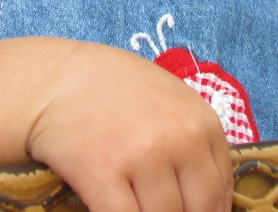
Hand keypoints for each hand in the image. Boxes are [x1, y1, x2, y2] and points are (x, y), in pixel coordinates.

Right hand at [25, 40, 233, 211]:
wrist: (56, 79)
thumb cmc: (116, 92)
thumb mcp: (171, 104)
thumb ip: (194, 146)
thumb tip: (215, 205)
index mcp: (203, 123)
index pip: (221, 192)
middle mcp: (179, 139)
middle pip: (198, 211)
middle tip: (157, 209)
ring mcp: (142, 157)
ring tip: (134, 205)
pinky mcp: (103, 173)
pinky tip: (108, 209)